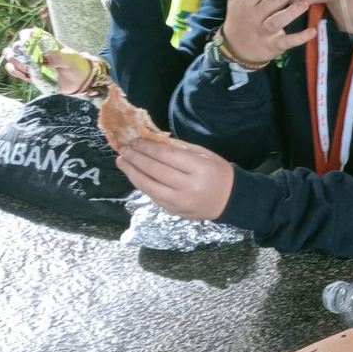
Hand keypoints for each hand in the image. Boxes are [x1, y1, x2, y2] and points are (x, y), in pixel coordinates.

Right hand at [1, 29, 94, 94]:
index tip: (25, 43)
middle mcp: (34, 51)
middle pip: (16, 46)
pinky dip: (15, 71)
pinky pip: (15, 71)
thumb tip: (44, 60)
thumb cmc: (76, 65)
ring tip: (26, 68)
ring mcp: (31, 63)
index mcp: (44, 42)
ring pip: (13, 58)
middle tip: (26, 60)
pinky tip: (23, 73)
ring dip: (14, 62)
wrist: (79, 81)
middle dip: (16, 52)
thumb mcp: (70, 59)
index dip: (24, 36)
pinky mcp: (30, 75)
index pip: (28, 34)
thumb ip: (58, 58)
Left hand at [115, 138, 234, 219]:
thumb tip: (153, 141)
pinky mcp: (174, 211)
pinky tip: (134, 175)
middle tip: (124, 149)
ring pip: (148, 185)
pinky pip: (152, 196)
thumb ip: (180, 148)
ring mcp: (179, 202)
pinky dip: (141, 184)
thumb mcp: (205, 155)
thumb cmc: (219, 173)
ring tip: (121, 161)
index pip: (166, 155)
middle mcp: (188, 187)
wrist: (231, 200)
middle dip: (136, 157)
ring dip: (132, 172)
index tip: (135, 140)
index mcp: (199, 169)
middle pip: (154, 169)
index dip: (147, 147)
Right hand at [220, 0, 313, 64]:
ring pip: (278, 20)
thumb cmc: (239, 19)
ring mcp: (264, 31)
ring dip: (292, 12)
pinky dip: (299, 38)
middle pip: (274, 0)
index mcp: (249, 1)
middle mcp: (256, 15)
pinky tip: (312, 32)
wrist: (234, 49)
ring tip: (305, 2)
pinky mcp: (273, 45)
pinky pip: (287, 41)